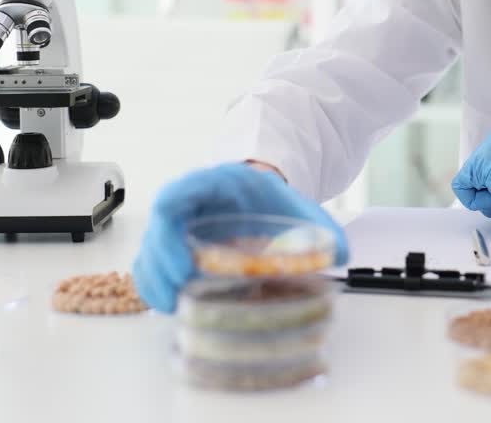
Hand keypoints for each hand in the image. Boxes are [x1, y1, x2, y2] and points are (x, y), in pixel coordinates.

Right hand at [132, 162, 348, 312]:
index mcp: (214, 183)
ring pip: (148, 251)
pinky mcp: (171, 247)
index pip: (176, 195)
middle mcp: (186, 202)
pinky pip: (150, 268)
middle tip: (180, 293)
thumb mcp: (297, 206)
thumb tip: (342, 254)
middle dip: (162, 264)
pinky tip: (176, 305)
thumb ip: (322, 228)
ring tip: (177, 306)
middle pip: (156, 228)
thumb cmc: (270, 200)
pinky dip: (157, 289)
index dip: (170, 228)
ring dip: (156, 282)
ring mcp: (174, 225)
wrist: (258, 195)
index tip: (185, 262)